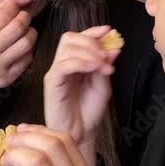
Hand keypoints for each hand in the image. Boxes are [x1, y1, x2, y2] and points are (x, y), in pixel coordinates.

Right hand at [0, 0, 36, 103]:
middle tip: (24, 16)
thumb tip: (6, 4)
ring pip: (26, 44)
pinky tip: (22, 46)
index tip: (14, 7)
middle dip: (25, 17)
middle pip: (17, 28)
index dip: (13, 7)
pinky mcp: (7, 78)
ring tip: (27, 30)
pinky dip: (29, 49)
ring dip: (31, 33)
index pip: (2, 17)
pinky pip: (26, 60)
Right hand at [44, 26, 118, 165]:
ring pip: (67, 48)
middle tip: (105, 55)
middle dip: (90, 41)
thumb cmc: (89, 112)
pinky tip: (94, 68)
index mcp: (74, 63)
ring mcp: (56, 73)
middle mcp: (62, 65)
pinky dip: (80, 62)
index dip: (92, 31)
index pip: (77, 38)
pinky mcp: (52, 83)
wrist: (80, 134)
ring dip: (89, 52)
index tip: (109, 30)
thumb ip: (104, 66)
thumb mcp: (102, 85)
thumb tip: (113, 48)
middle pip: (70, 38)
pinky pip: (64, 65)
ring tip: (103, 65)